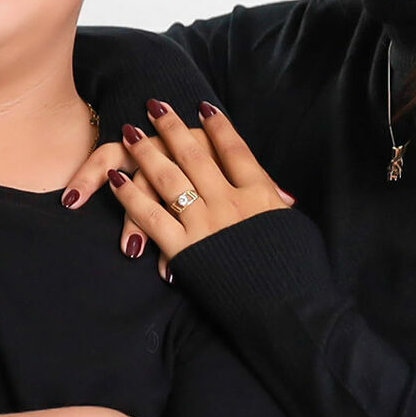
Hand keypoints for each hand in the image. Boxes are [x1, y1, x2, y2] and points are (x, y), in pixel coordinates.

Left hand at [106, 101, 292, 265]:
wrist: (287, 309)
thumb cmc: (297, 273)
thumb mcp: (295, 231)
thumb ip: (279, 209)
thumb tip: (280, 197)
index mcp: (260, 195)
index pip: (235, 150)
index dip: (218, 126)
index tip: (204, 107)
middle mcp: (230, 202)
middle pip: (196, 156)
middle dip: (173, 128)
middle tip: (155, 106)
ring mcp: (205, 225)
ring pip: (169, 178)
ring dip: (146, 152)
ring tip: (130, 132)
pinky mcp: (185, 250)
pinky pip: (152, 216)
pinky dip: (132, 197)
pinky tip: (117, 181)